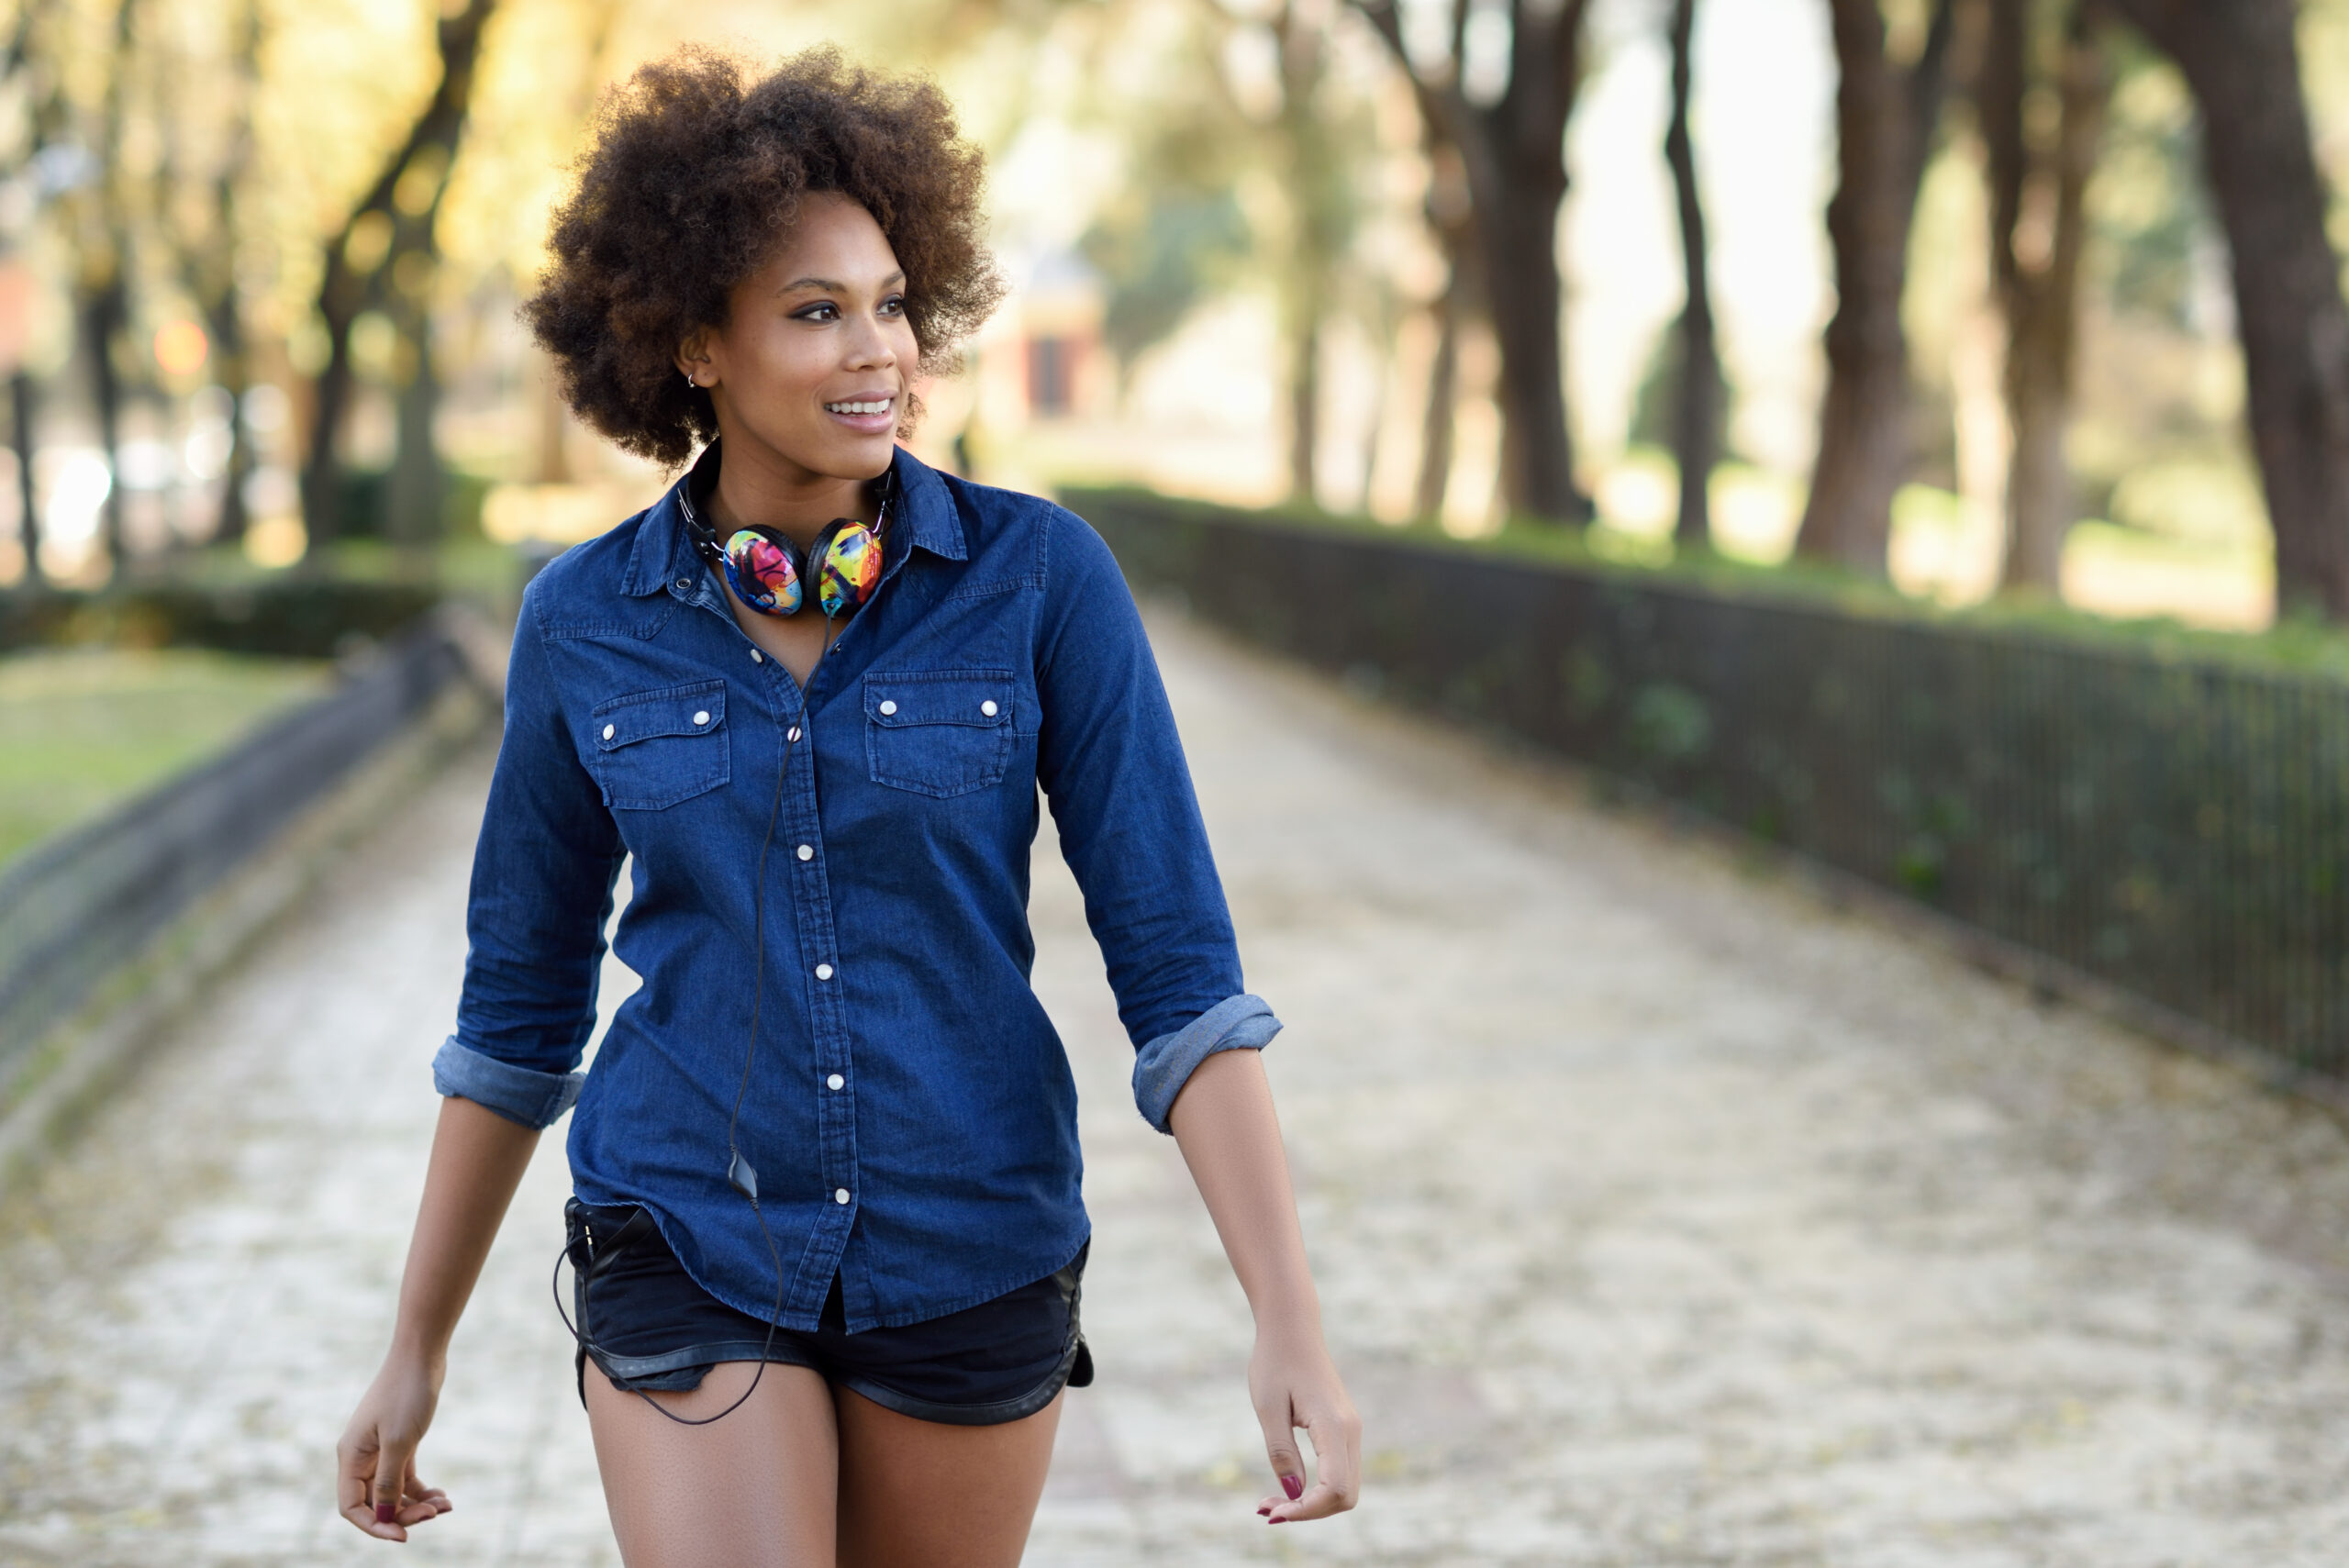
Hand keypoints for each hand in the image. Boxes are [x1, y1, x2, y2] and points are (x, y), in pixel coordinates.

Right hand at [336, 1352, 453, 1540]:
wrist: (421, 1355)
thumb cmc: (406, 1393)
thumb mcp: (399, 1441)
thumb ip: (390, 1481)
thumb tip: (385, 1516)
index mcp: (350, 1457)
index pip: (351, 1507)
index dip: (374, 1525)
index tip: (403, 1535)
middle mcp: (361, 1458)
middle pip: (375, 1502)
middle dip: (403, 1514)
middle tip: (434, 1513)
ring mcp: (380, 1451)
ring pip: (393, 1493)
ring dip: (417, 1504)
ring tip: (445, 1505)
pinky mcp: (399, 1444)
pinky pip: (406, 1478)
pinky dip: (422, 1490)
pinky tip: (444, 1496)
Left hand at [1248, 1324, 1360, 1522]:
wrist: (1292, 1327)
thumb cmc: (1274, 1362)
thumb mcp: (1268, 1408)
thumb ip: (1282, 1453)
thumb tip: (1294, 1494)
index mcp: (1334, 1425)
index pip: (1334, 1488)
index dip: (1306, 1510)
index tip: (1271, 1513)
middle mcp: (1351, 1430)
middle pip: (1345, 1496)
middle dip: (1309, 1511)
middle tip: (1266, 1508)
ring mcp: (1351, 1430)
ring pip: (1345, 1487)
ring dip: (1312, 1502)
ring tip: (1271, 1500)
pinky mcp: (1344, 1429)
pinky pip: (1339, 1471)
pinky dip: (1317, 1488)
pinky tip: (1288, 1486)